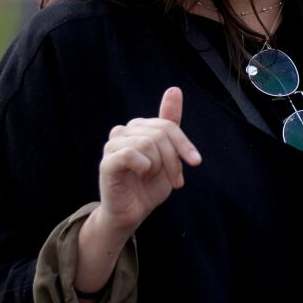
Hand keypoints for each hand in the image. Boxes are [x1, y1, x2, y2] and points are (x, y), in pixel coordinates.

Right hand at [95, 87, 201, 235]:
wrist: (133, 213)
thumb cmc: (150, 185)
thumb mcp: (169, 154)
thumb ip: (170, 124)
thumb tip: (174, 89)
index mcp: (138, 128)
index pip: (167, 124)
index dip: (184, 143)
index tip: (195, 162)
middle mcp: (123, 132)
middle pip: (160, 133)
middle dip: (173, 158)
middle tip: (176, 180)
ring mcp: (112, 146)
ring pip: (147, 143)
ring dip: (158, 165)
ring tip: (153, 177)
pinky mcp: (106, 162)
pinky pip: (130, 154)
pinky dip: (143, 167)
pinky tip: (140, 175)